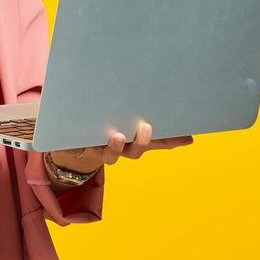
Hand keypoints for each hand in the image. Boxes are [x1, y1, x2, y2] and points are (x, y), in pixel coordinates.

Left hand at [49, 122, 194, 174]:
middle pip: (133, 151)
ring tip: (116, 136)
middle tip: (146, 128)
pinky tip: (72, 139)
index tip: (187, 137)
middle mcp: (117, 148)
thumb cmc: (102, 127)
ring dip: (113, 147)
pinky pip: (73, 149)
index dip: (170, 141)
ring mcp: (97, 150)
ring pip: (108, 155)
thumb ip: (138, 110)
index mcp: (130, 141)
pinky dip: (72, 146)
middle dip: (141, 142)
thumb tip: (165, 103)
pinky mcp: (74, 149)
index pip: (154, 142)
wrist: (71, 146)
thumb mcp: (120, 116)